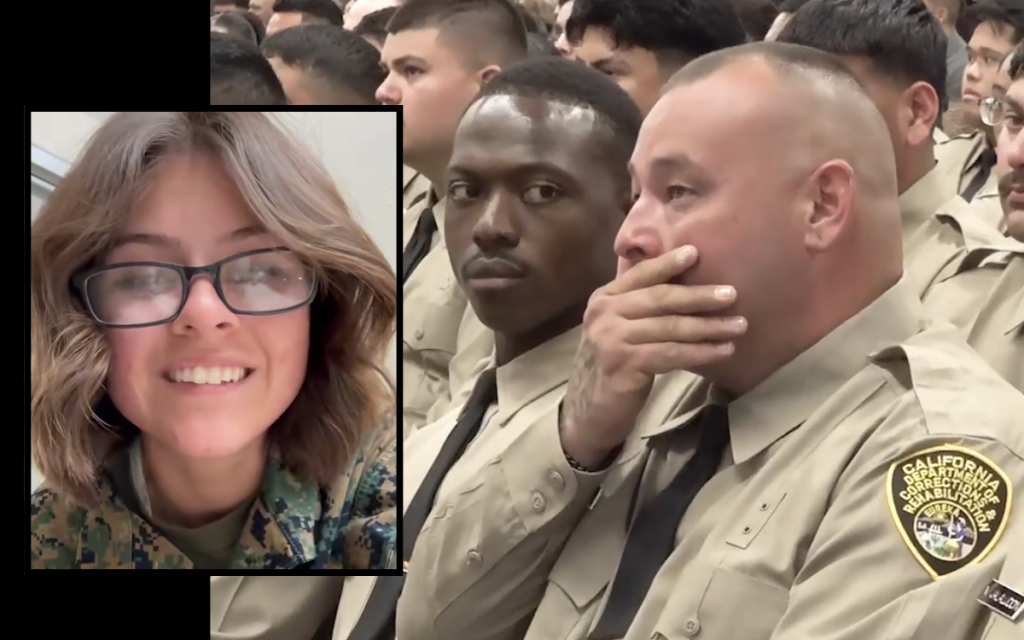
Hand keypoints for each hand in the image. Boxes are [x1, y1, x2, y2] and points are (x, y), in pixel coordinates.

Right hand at [560, 246, 745, 466]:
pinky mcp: (624, 364)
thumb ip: (639, 307)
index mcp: (604, 298)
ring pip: (670, 327)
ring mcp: (611, 338)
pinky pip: (671, 354)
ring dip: (709, 326)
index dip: (667, 263)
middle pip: (660, 298)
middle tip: (732, 294)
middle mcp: (604, 313)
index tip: (696, 252)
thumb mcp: (618, 328)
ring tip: (738, 325)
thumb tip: (684, 283)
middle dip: (699, 295)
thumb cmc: (612, 365)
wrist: (589, 410)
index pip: (640, 274)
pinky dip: (701, 352)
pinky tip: (722, 351)